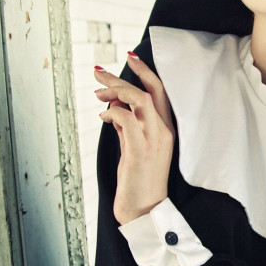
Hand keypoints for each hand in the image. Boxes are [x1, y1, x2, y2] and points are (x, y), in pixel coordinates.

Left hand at [95, 52, 175, 225]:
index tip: (130, 57)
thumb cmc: (141, 180)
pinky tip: (102, 115)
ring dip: (115, 90)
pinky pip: (124, 118)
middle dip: (122, 76)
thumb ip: (129, 129)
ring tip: (98, 91)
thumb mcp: (136, 149)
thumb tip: (113, 111)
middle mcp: (164, 131)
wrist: (145, 208)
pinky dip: (110, 111)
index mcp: (167, 130)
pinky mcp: (139, 149)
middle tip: (98, 71)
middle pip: (148, 91)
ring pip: (137, 99)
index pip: (161, 93)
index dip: (146, 72)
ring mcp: (153, 140)